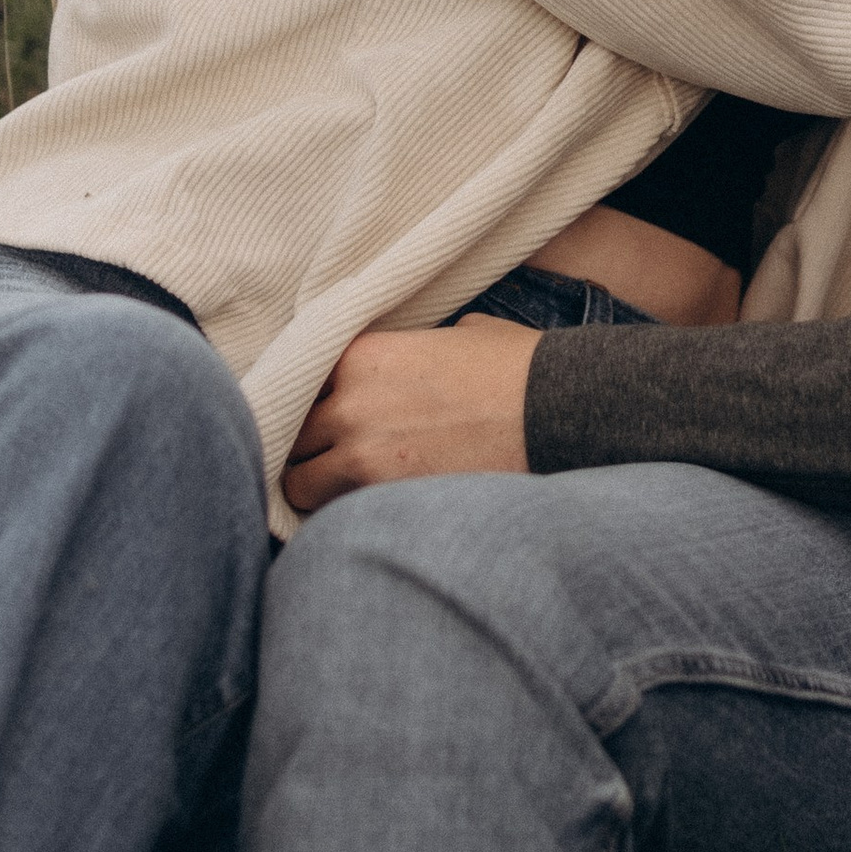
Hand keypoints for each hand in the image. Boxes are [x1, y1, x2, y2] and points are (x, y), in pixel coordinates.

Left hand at [282, 320, 536, 512]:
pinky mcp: (386, 500)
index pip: (303, 383)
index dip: (318, 402)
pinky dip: (344, 518)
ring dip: (318, 488)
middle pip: (293, 435)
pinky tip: (367, 515)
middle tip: (335, 457)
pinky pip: (336, 517)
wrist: (557, 410)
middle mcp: (349, 403)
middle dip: (311, 447)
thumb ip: (413, 350)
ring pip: (300, 484)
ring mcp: (363, 455)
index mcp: (363, 356)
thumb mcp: (458, 333)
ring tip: (345, 492)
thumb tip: (413, 366)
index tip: (331, 417)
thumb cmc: (516, 367)